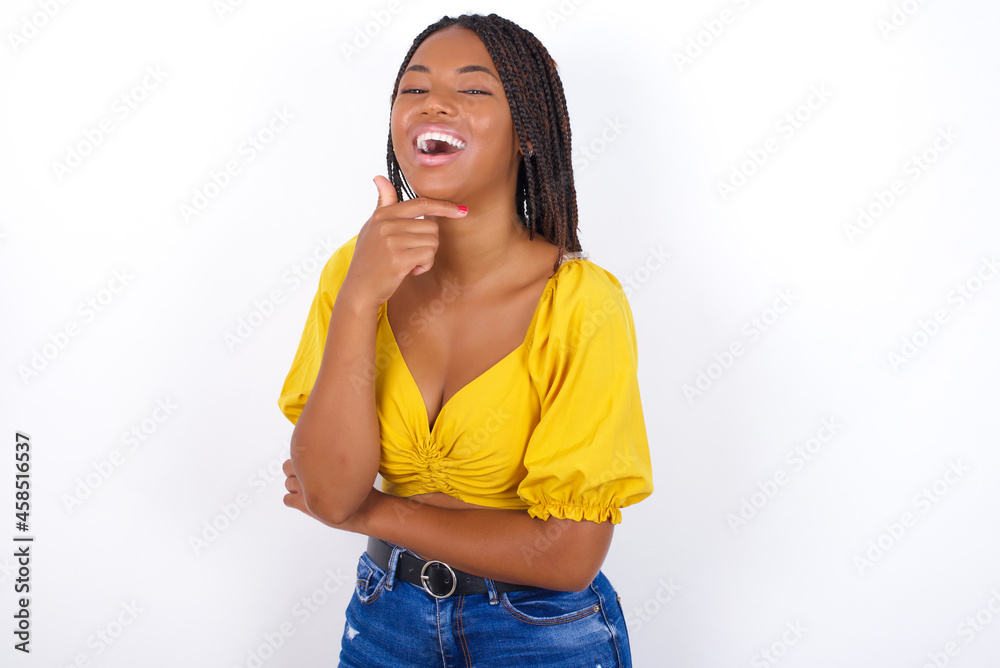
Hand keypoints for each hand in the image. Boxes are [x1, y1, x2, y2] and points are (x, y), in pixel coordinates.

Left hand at [282, 458, 376, 532]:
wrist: (365, 508)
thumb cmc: (362, 489)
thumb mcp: (353, 465)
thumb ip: (338, 459)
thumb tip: (335, 450)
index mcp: (320, 462)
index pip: (297, 454)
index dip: (301, 458)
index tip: (307, 462)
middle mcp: (310, 475)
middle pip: (287, 467)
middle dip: (294, 470)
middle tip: (303, 475)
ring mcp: (305, 490)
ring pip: (287, 484)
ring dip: (293, 485)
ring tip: (304, 489)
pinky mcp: (304, 506)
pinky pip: (287, 500)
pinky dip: (290, 500)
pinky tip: (301, 500)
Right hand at [339, 175, 467, 309]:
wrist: (359, 289)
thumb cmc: (369, 260)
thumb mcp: (372, 227)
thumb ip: (382, 203)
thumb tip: (379, 177)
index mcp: (382, 214)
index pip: (421, 203)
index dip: (444, 206)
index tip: (461, 211)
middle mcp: (386, 224)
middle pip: (431, 226)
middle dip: (428, 243)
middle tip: (412, 254)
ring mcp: (392, 240)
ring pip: (432, 241)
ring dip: (426, 256)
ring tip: (408, 263)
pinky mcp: (399, 258)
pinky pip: (428, 256)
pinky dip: (423, 266)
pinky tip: (409, 271)